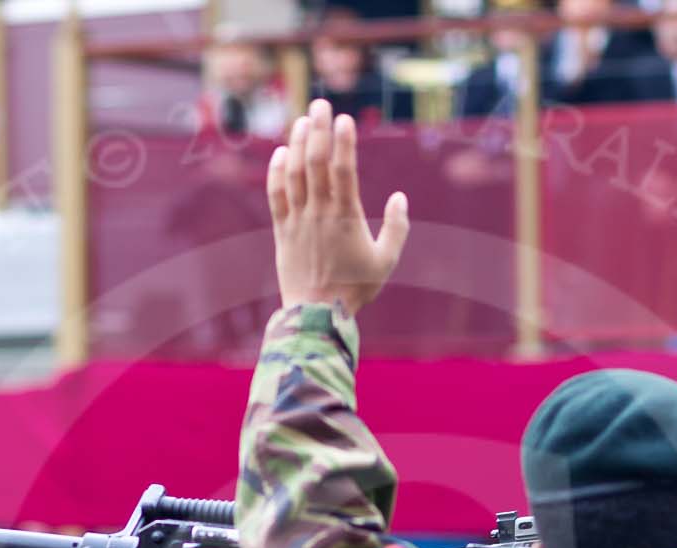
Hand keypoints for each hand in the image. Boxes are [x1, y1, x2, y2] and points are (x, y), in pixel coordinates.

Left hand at [268, 99, 409, 315]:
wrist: (317, 314)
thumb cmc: (356, 288)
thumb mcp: (386, 261)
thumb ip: (397, 228)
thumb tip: (399, 197)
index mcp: (347, 217)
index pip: (343, 170)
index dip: (343, 141)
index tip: (344, 119)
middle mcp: (320, 212)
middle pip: (316, 162)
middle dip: (318, 129)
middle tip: (320, 103)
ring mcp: (298, 220)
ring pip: (295, 173)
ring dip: (297, 143)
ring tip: (302, 120)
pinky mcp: (282, 230)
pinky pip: (276, 195)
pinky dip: (276, 172)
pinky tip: (280, 153)